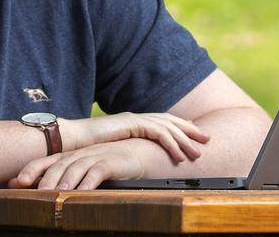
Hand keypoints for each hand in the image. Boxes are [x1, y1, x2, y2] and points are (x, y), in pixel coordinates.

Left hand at [9, 139, 148, 190]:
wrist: (133, 156)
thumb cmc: (100, 167)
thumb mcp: (76, 173)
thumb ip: (52, 178)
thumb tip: (18, 186)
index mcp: (67, 158)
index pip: (45, 161)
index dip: (30, 170)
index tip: (16, 183)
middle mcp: (78, 155)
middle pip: (58, 165)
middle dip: (46, 178)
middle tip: (37, 193)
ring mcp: (94, 156)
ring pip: (76, 167)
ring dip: (66, 180)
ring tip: (59, 193)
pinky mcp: (111, 162)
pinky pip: (98, 171)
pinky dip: (90, 181)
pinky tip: (84, 192)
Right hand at [61, 112, 209, 162]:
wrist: (71, 140)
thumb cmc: (88, 148)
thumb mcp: (113, 149)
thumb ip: (127, 150)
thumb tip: (137, 160)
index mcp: (134, 122)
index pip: (162, 123)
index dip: (180, 127)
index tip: (194, 134)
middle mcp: (137, 118)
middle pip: (170, 121)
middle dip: (189, 129)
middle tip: (207, 138)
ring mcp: (134, 118)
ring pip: (167, 126)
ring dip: (184, 139)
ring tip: (197, 152)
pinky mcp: (131, 123)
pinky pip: (157, 132)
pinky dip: (170, 143)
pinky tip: (179, 155)